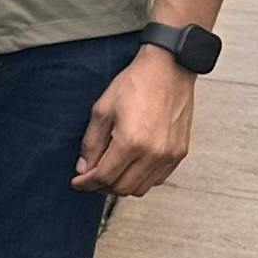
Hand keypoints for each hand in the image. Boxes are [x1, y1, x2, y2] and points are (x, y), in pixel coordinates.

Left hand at [73, 47, 194, 197]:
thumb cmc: (136, 83)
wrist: (169, 69)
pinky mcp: (179, 153)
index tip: (77, 182)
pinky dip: (141, 179)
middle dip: (101, 186)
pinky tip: (130, 167)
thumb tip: (84, 168)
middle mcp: (153, 153)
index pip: (104, 176)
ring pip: (140, 188)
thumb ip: (91, 143)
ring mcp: (169, 155)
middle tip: (91, 177)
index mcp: (131, 142)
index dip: (86, 183)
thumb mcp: (102, 109)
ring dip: (121, 185)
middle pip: (122, 188)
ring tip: (110, 172)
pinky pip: (157, 179)